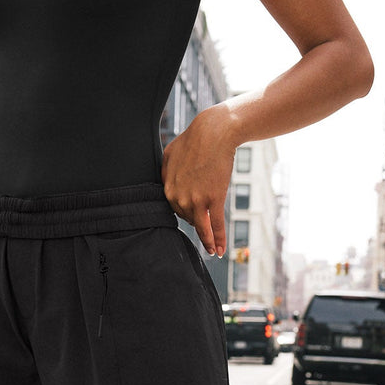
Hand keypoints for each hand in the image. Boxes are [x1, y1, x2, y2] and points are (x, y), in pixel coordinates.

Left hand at [161, 104, 239, 256]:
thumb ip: (166, 174)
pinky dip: (217, 240)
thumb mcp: (169, 156)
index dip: (185, 212)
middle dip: (197, 220)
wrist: (214, 133)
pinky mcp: (214, 200)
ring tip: (212, 251)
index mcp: (167, 188)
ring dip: (207, 241)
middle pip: (187, 217)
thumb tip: (165, 185)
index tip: (192, 217)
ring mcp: (196, 200)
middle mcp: (179, 197)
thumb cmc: (193, 141)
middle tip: (205, 225)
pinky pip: (215, 226)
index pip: (174, 208)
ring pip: (201, 227)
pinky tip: (219, 251)